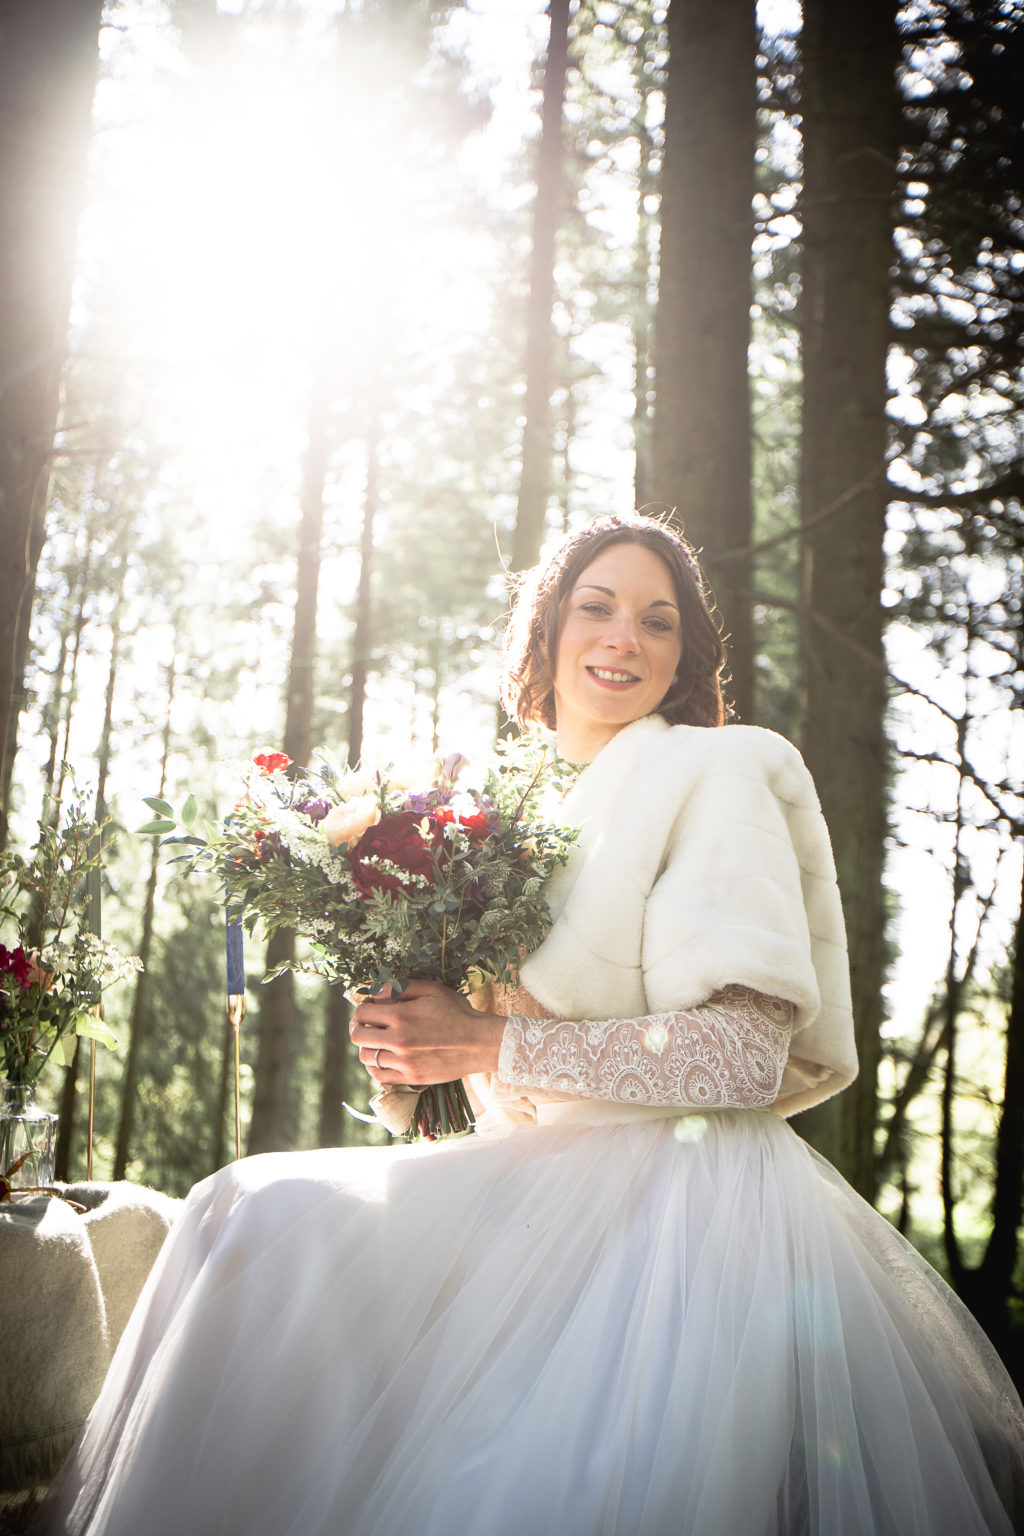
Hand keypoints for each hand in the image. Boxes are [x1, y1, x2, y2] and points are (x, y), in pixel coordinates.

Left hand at [349, 979, 503, 1085]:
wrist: (479, 1043)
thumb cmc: (458, 1012)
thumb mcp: (432, 990)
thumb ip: (402, 987)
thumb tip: (376, 992)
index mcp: (401, 1016)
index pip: (363, 1012)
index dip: (363, 1008)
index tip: (370, 1008)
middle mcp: (398, 1040)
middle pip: (357, 1036)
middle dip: (358, 1027)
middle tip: (367, 1024)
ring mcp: (403, 1061)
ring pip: (366, 1057)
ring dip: (367, 1046)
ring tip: (377, 1041)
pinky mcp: (411, 1077)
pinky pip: (380, 1076)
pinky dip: (375, 1067)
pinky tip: (383, 1058)